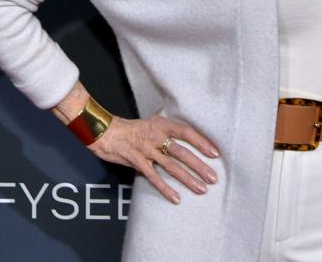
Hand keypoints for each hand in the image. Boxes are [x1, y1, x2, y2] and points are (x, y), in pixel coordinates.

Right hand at [89, 115, 220, 203]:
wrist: (105, 132)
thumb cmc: (132, 128)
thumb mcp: (153, 123)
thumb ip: (169, 129)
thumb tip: (189, 135)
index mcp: (162, 125)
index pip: (187, 132)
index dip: (202, 142)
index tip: (215, 153)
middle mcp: (156, 137)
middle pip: (183, 152)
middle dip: (200, 166)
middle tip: (213, 177)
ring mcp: (146, 150)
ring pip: (171, 167)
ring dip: (188, 179)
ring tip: (202, 189)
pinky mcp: (136, 161)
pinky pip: (153, 177)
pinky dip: (165, 189)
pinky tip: (176, 198)